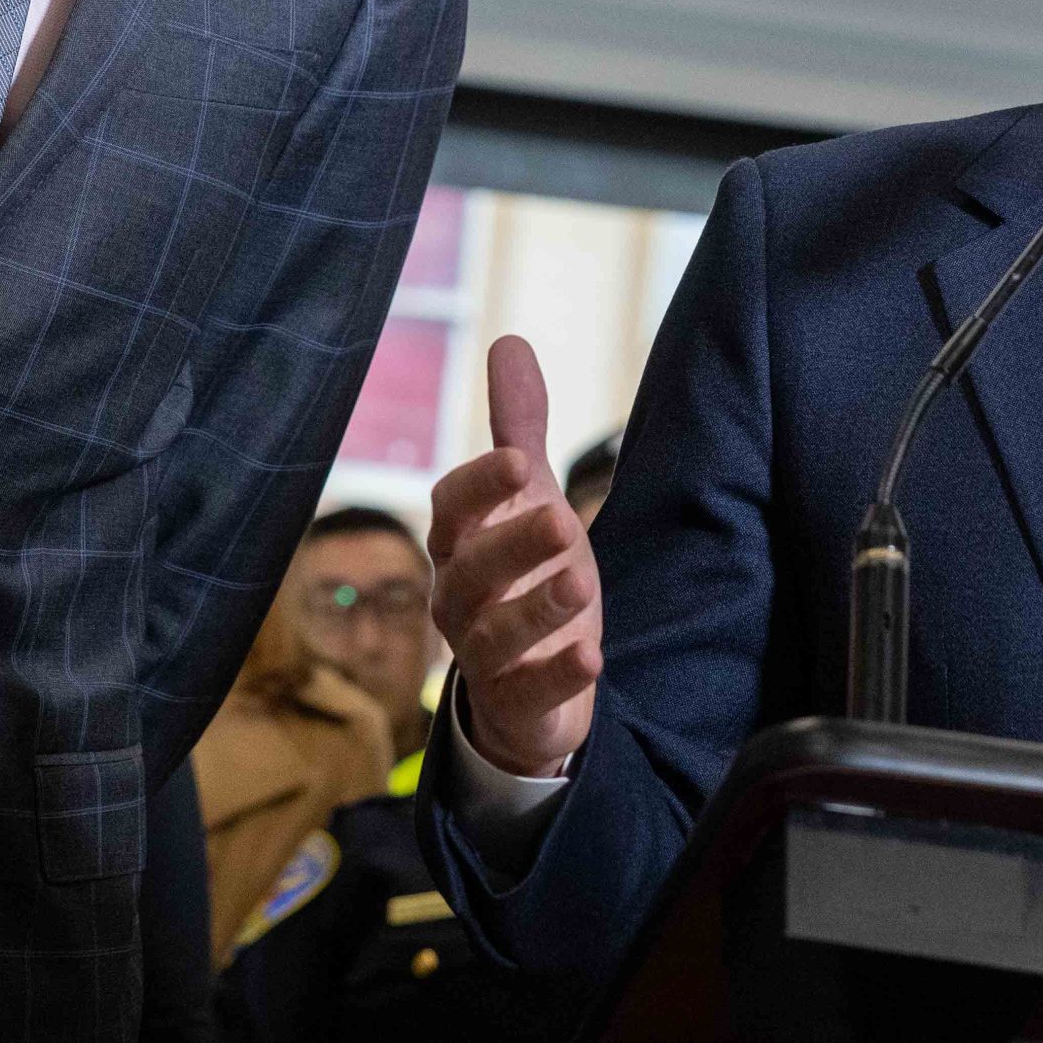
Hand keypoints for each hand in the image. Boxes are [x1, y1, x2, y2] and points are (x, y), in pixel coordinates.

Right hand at [427, 337, 602, 780]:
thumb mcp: (527, 499)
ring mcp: (482, 655)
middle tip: (563, 520)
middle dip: (511, 545)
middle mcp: (459, 598)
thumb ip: (518, 428)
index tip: (516, 459)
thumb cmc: (522, 575)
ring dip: (536, 609)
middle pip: (471, 571)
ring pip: (494, 634)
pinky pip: (526, 692)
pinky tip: (592, 657)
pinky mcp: (515, 702)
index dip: (479, 486)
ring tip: (580, 582)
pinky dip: (555, 677)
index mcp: (459, 544)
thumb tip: (509, 340)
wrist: (528, 684)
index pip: (451, 509)